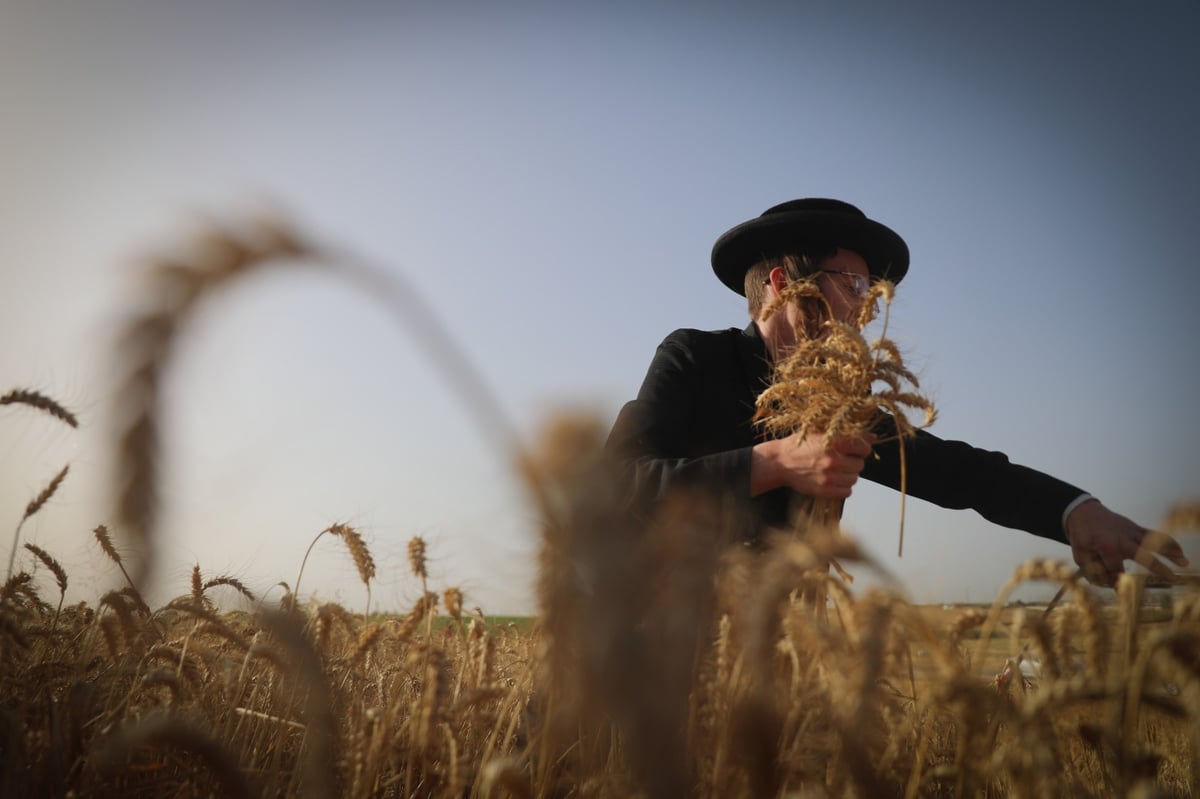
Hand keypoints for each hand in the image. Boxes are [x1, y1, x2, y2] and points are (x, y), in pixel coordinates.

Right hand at [751, 431, 872, 497]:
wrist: (780, 462)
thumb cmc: (801, 445)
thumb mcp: (822, 433)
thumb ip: (849, 434)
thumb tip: (874, 437)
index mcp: (834, 441)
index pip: (864, 448)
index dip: (860, 448)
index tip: (853, 449)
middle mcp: (833, 460)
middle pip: (860, 465)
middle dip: (853, 462)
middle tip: (840, 459)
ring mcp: (829, 477)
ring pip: (854, 479)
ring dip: (848, 475)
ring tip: (835, 470)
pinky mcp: (824, 490)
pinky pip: (847, 491)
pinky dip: (843, 487)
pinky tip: (833, 480)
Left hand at [1065, 499, 1188, 586]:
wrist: (1083, 512)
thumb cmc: (1081, 534)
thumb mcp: (1079, 553)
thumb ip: (1091, 569)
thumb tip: (1105, 582)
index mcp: (1106, 546)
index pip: (1116, 570)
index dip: (1117, 582)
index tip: (1120, 592)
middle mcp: (1122, 539)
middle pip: (1143, 555)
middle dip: (1157, 567)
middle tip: (1171, 578)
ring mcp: (1131, 532)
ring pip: (1153, 542)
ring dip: (1170, 552)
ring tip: (1184, 562)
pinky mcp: (1135, 528)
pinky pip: (1153, 534)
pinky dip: (1167, 541)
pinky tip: (1180, 551)